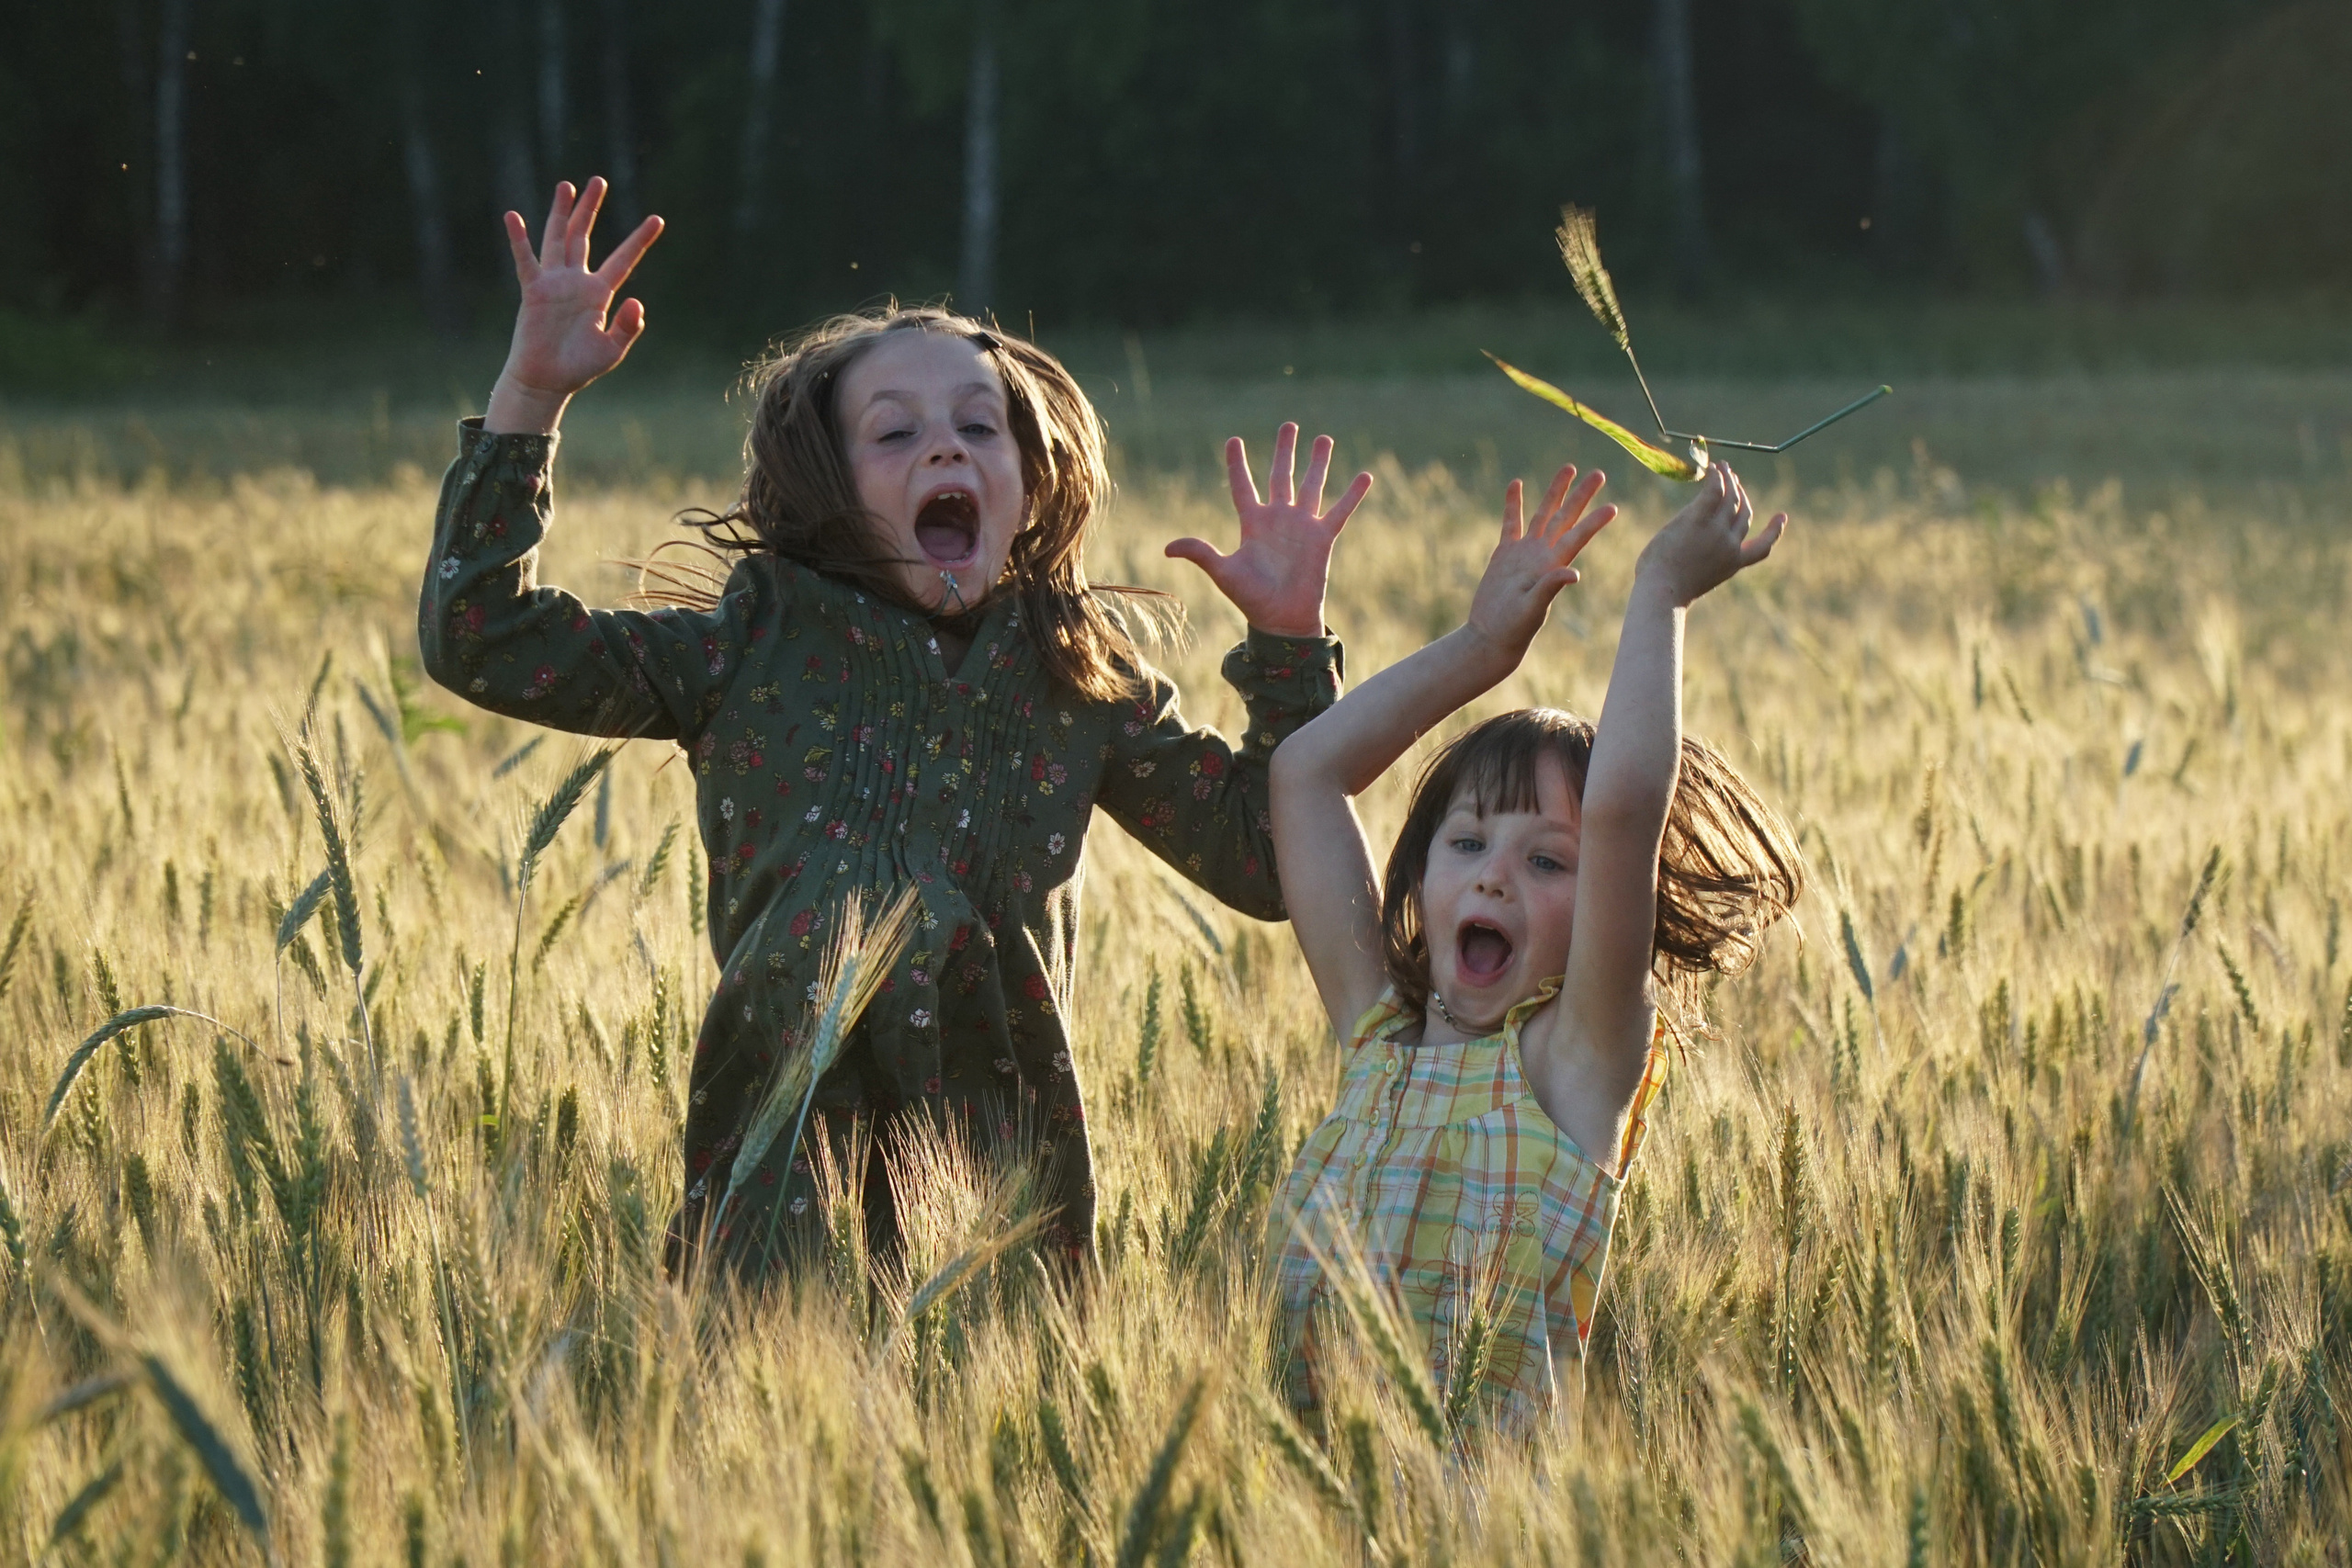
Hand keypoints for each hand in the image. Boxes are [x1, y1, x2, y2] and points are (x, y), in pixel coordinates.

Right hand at [485, 178, 663, 432]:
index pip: (624, 259)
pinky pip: (526, 261)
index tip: (657, 219)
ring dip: (562, 212)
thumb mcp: (612, 350)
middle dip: (591, 209)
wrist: (547, 381)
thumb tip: (636, 301)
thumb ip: (628, 327)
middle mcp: (577, 282)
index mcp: (600, 294)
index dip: (640, 240)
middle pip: (585, 236)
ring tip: (567, 185)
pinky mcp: (533, 291)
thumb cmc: (580, 367)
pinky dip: (519, 240)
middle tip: (598, 180)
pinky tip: (513, 217)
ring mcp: (554, 283)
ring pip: (558, 238)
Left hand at [1165, 424, 1372, 637]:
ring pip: (1312, 485)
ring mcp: (1302, 526)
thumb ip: (1201, 554)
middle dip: (1284, 450)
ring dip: (1318, 462)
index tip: (1234, 440)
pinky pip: (1340, 511)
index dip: (1237, 464)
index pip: (1242, 486)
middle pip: (1281, 476)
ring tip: (1323, 438)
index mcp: (1252, 524)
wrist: (1282, 620)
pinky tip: (1365, 475)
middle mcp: (1278, 519)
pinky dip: (1352, 494)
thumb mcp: (1224, 573)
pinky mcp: (1323, 538)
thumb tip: (1167, 547)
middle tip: (1288, 425)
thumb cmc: (1251, 599)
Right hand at [1462, 464, 1616, 663]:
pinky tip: (1517, 483)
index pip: (1578, 537)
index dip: (1594, 522)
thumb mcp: (1532, 609)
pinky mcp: (1505, 554)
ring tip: (1568, 468)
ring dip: (1555, 492)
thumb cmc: (1514, 627)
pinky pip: (1511, 523)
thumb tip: (1572, 574)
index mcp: (1552, 565)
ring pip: (1543, 513)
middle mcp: (1543, 554)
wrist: (1491, 635)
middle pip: (1566, 517)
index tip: (1613, 507)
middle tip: (1599, 473)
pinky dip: (1512, 504)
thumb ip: (1550, 589)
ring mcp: (1524, 552)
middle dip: (1581, 495)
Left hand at [1634, 463, 1786, 606]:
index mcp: (1733, 564)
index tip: (1782, 517)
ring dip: (1729, 478)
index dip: (1774, 531)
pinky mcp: (1698, 520)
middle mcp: (1730, 546)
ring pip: (1731, 498)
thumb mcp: (1693, 579)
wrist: (1660, 593)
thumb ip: (1701, 562)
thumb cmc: (1666, 591)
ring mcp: (1716, 532)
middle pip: (1744, 513)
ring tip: (1721, 465)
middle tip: (1732, 478)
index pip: (1762, 547)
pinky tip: (1712, 467)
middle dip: (1740, 493)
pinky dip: (1716, 476)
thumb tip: (1687, 547)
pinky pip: (1713, 491)